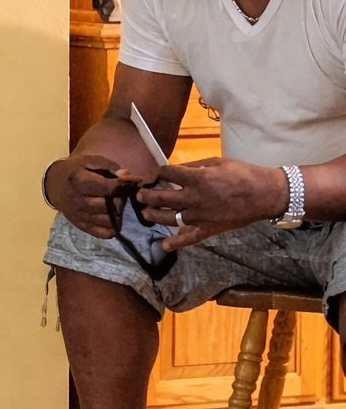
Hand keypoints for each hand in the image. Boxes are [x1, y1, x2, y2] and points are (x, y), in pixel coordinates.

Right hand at [46, 155, 150, 238]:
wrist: (54, 184)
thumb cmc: (76, 170)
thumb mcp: (90, 161)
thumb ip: (110, 166)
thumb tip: (128, 177)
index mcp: (79, 180)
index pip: (107, 187)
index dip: (124, 185)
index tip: (135, 181)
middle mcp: (77, 199)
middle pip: (108, 204)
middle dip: (120, 198)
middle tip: (121, 192)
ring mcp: (78, 214)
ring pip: (107, 219)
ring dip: (117, 212)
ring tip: (116, 203)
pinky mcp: (80, 225)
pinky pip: (101, 232)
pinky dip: (111, 228)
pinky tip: (113, 219)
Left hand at [136, 157, 286, 249]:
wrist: (266, 194)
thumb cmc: (243, 174)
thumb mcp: (218, 162)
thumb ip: (195, 166)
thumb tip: (176, 169)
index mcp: (198, 179)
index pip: (168, 174)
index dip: (160, 172)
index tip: (158, 173)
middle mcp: (195, 198)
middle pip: (162, 197)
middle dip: (147, 195)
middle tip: (141, 194)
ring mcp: (201, 216)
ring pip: (170, 218)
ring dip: (154, 215)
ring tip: (146, 212)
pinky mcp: (209, 229)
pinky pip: (190, 238)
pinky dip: (177, 243)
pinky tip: (164, 246)